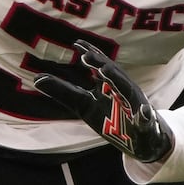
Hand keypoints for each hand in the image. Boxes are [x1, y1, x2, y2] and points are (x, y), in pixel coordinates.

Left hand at [33, 40, 174, 162]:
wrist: (143, 140)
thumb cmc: (112, 119)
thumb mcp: (83, 106)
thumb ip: (63, 92)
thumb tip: (36, 79)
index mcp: (109, 85)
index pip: (100, 67)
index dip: (90, 55)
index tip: (77, 44)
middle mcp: (125, 91)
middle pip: (115, 76)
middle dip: (103, 66)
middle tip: (87, 57)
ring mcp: (137, 107)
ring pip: (130, 93)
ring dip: (120, 84)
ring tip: (107, 73)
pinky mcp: (146, 125)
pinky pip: (147, 121)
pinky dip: (145, 116)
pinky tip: (144, 113)